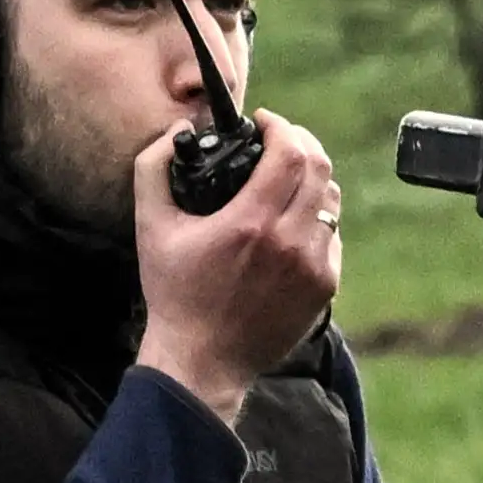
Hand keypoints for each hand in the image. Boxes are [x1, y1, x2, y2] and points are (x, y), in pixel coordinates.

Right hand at [134, 108, 342, 409]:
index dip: (282, 126)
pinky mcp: (325, 286)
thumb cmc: (174, 293)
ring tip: (285, 179)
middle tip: (278, 141)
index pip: (291, 152)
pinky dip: (315, 218)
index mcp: (251, 222)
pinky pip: (332, 235)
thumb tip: (177, 130)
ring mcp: (313, 266)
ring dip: (311, 179)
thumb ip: (154, 168)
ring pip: (331, 200)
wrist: (202, 360)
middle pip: (320, 168)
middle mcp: (291, 241)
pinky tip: (289, 223)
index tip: (264, 123)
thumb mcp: (150, 227)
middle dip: (300, 143)